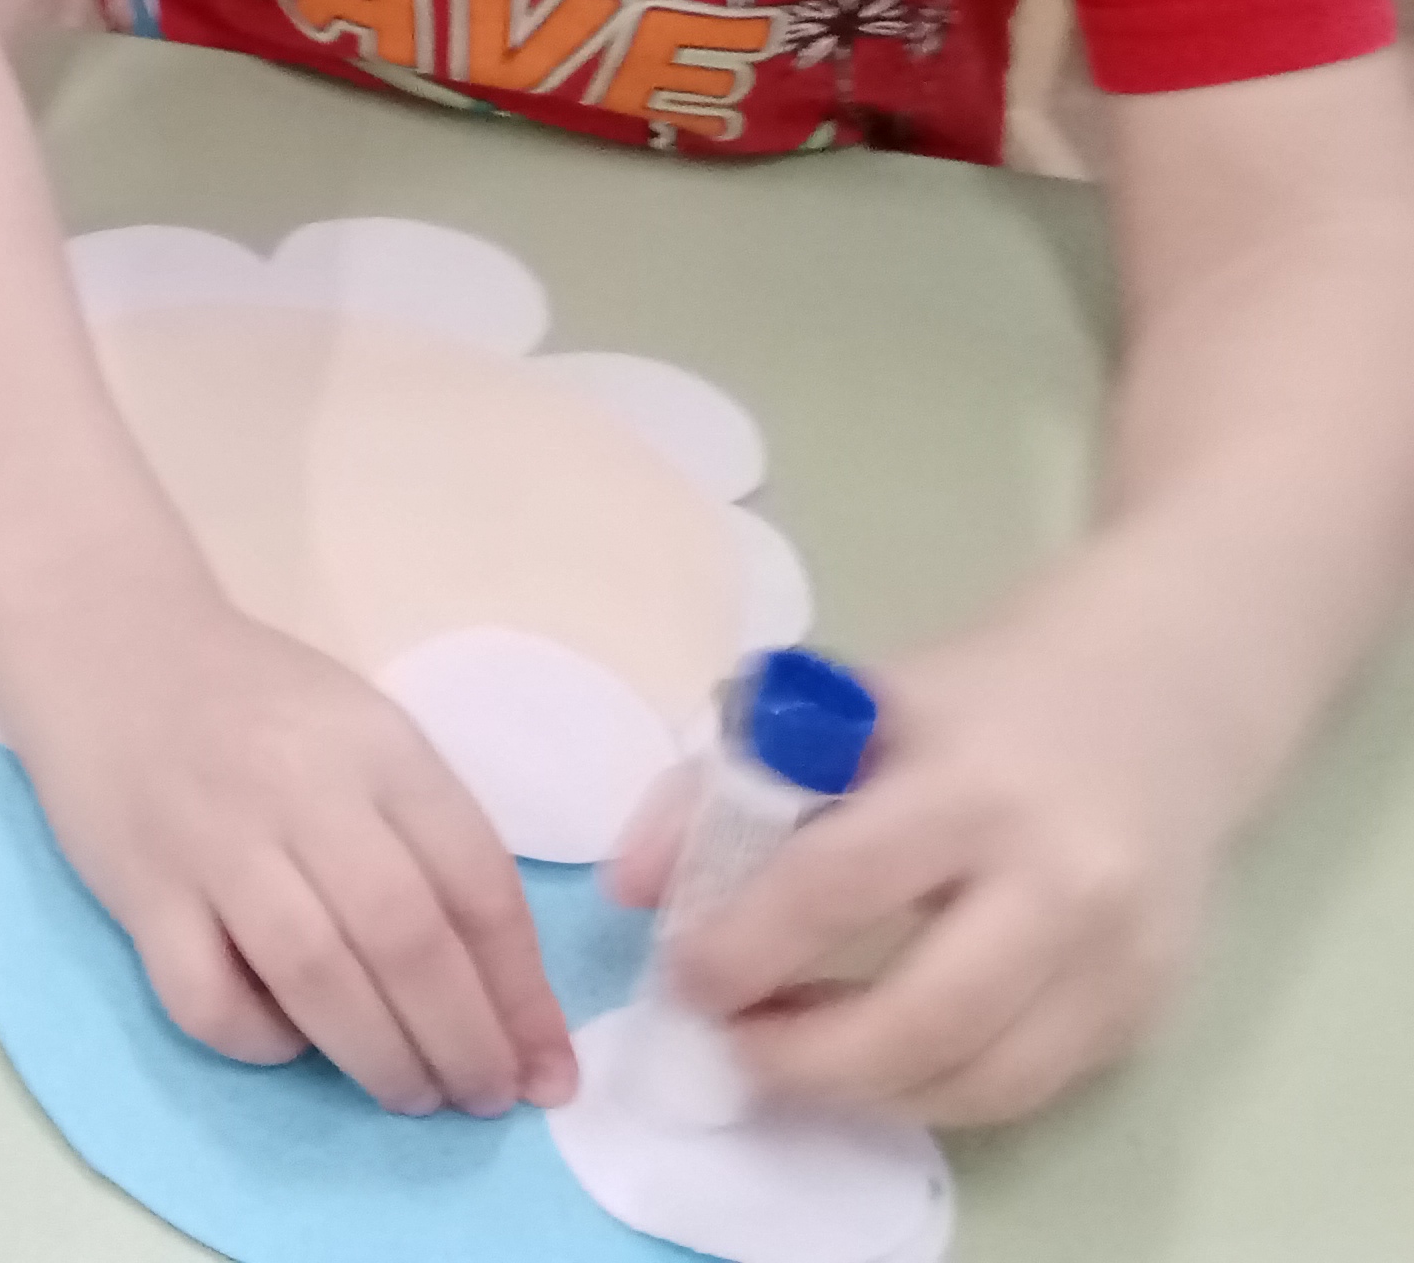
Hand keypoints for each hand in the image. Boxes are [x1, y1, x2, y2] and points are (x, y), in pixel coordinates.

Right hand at [6, 593, 577, 1116]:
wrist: (108, 642)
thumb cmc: (256, 701)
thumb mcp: (363, 733)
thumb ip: (426, 838)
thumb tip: (500, 991)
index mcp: (377, 747)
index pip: (477, 884)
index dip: (521, 993)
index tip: (547, 1068)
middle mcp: (299, 790)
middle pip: (404, 940)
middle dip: (463, 1043)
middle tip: (483, 1098)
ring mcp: (212, 840)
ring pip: (314, 976)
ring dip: (379, 1058)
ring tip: (410, 1094)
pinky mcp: (138, 886)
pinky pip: (206, 997)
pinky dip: (260, 1042)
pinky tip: (287, 1040)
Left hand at [612, 619, 1231, 1122]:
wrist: (1157, 697)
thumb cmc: (973, 701)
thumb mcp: (844, 707)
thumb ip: (724, 784)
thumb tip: (632, 890)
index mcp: (971, 783)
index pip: (838, 885)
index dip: (747, 947)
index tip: (683, 981)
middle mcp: (1061, 878)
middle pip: (925, 1016)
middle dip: (807, 1055)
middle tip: (731, 1049)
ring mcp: (1121, 955)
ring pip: (984, 1078)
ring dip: (868, 1092)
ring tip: (791, 1060)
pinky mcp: (1150, 1006)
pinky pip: (1033, 1086)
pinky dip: (940, 1093)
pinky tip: (878, 1062)